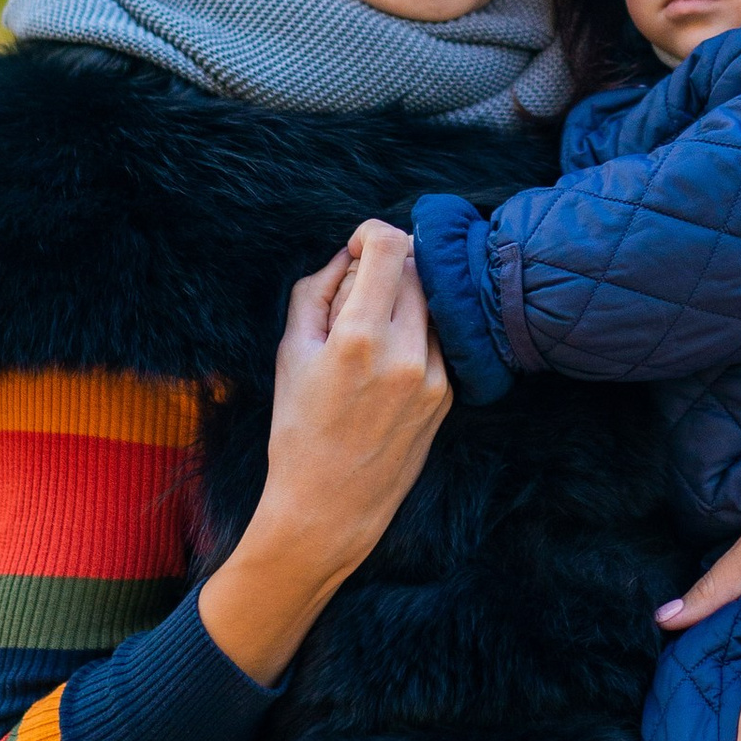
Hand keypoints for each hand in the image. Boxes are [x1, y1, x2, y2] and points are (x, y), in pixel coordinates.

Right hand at [197, 221, 450, 682]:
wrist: (329, 508)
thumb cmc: (297, 427)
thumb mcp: (291, 351)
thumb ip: (318, 288)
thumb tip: (351, 253)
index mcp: (359, 339)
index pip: (392, 247)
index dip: (373, 233)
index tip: (358, 246)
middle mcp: (406, 354)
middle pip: (416, 267)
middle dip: (387, 266)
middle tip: (356, 294)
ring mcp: (435, 375)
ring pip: (433, 300)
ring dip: (406, 298)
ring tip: (370, 331)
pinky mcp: (449, 394)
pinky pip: (440, 337)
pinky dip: (418, 331)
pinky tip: (388, 360)